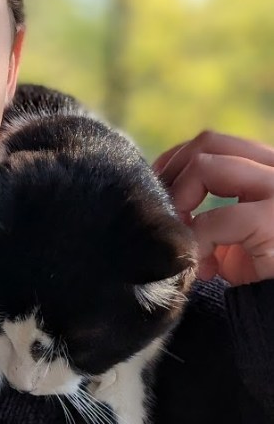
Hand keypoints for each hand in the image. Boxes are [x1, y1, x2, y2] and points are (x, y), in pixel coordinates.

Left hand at [153, 130, 273, 285]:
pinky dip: (195, 242)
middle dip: (174, 174)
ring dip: (180, 201)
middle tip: (163, 214)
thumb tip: (169, 206)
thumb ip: (212, 211)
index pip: (216, 143)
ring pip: (206, 165)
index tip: (160, 195)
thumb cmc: (265, 280)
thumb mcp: (236, 237)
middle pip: (209, 142)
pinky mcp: (273, 222)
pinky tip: (201, 267)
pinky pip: (214, 218)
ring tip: (182, 238)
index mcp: (270, 171)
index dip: (177, 163)